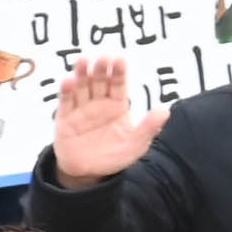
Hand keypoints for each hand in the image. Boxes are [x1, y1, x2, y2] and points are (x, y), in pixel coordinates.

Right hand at [48, 55, 162, 185]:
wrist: (89, 173)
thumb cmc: (114, 156)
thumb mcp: (135, 145)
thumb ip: (149, 128)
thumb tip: (166, 111)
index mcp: (117, 105)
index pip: (119, 84)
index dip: (119, 72)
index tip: (120, 60)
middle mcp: (99, 102)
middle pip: (100, 81)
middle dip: (101, 69)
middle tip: (104, 58)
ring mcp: (81, 108)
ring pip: (82, 86)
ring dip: (82, 73)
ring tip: (83, 61)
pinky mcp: (65, 117)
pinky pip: (66, 102)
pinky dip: (67, 91)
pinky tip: (68, 82)